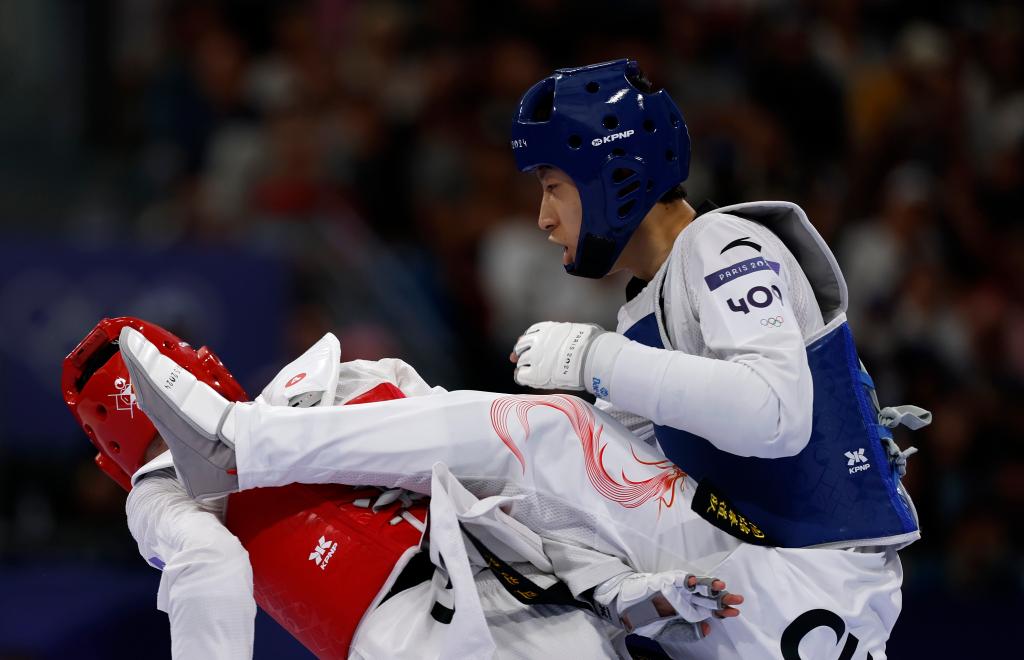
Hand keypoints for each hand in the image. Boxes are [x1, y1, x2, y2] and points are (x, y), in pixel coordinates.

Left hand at [510, 321, 604, 390]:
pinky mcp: (536, 374)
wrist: (591, 358)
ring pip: (520, 361)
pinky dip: (521, 377)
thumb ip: (569, 333)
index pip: (529, 333)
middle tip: (520, 359)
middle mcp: (537, 341)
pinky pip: (520, 376)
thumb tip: (576, 333)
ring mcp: (535, 358)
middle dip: (520, 353)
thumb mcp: (578, 329)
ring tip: (529, 371)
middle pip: (520, 347)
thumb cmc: (591, 344)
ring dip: (523, 366)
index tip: (525, 344)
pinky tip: (526, 378)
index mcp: (547, 329)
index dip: (526, 340)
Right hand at [593, 570, 741, 638]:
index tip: (735, 612)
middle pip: (707, 595)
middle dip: (722, 597)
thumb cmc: (647, 620)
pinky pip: (676, 579)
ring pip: (696, 585)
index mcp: (688, 608)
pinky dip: (685, 579)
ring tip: (721, 586)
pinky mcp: (664, 581)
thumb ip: (688, 632)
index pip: (709, 607)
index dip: (721, 609)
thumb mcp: (670, 632)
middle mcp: (685, 596)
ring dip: (708, 585)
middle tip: (738, 599)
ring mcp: (676, 587)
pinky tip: (694, 581)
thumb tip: (707, 629)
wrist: (626, 609)